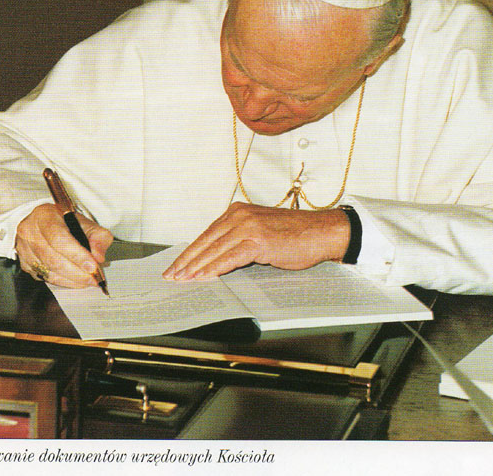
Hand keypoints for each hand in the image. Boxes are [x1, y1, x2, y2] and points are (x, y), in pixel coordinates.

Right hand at [16, 203, 112, 287]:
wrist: (43, 221)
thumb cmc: (64, 221)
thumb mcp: (85, 222)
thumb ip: (98, 236)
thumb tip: (98, 256)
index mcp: (44, 216)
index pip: (59, 239)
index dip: (77, 255)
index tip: (92, 266)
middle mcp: (30, 232)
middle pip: (53, 259)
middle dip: (77, 272)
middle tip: (94, 277)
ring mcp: (24, 249)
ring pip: (49, 271)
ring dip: (72, 279)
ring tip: (87, 280)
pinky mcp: (24, 264)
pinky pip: (45, 278)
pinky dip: (63, 282)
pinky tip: (75, 280)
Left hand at [162, 202, 350, 280]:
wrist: (321, 232)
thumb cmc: (295, 234)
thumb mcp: (261, 231)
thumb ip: (239, 240)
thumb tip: (215, 260)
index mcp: (238, 211)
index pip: (207, 233)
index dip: (190, 251)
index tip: (176, 265)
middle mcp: (241, 215)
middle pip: (206, 240)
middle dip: (186, 260)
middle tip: (171, 276)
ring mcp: (249, 226)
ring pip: (215, 249)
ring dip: (196, 267)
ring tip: (182, 280)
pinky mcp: (259, 240)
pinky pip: (231, 257)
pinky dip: (215, 268)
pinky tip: (203, 277)